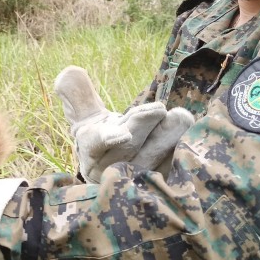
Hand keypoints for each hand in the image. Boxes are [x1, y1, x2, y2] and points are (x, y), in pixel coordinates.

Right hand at [53, 66, 193, 182]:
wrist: (112, 165)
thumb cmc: (100, 136)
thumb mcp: (85, 114)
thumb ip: (77, 94)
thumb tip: (69, 72)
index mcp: (90, 152)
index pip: (97, 145)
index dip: (108, 140)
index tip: (123, 134)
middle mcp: (110, 171)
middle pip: (129, 149)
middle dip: (145, 127)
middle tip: (161, 108)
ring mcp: (133, 181)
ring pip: (151, 160)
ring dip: (167, 139)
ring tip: (181, 118)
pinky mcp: (154, 187)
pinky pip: (169, 171)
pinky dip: (179, 153)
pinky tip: (190, 136)